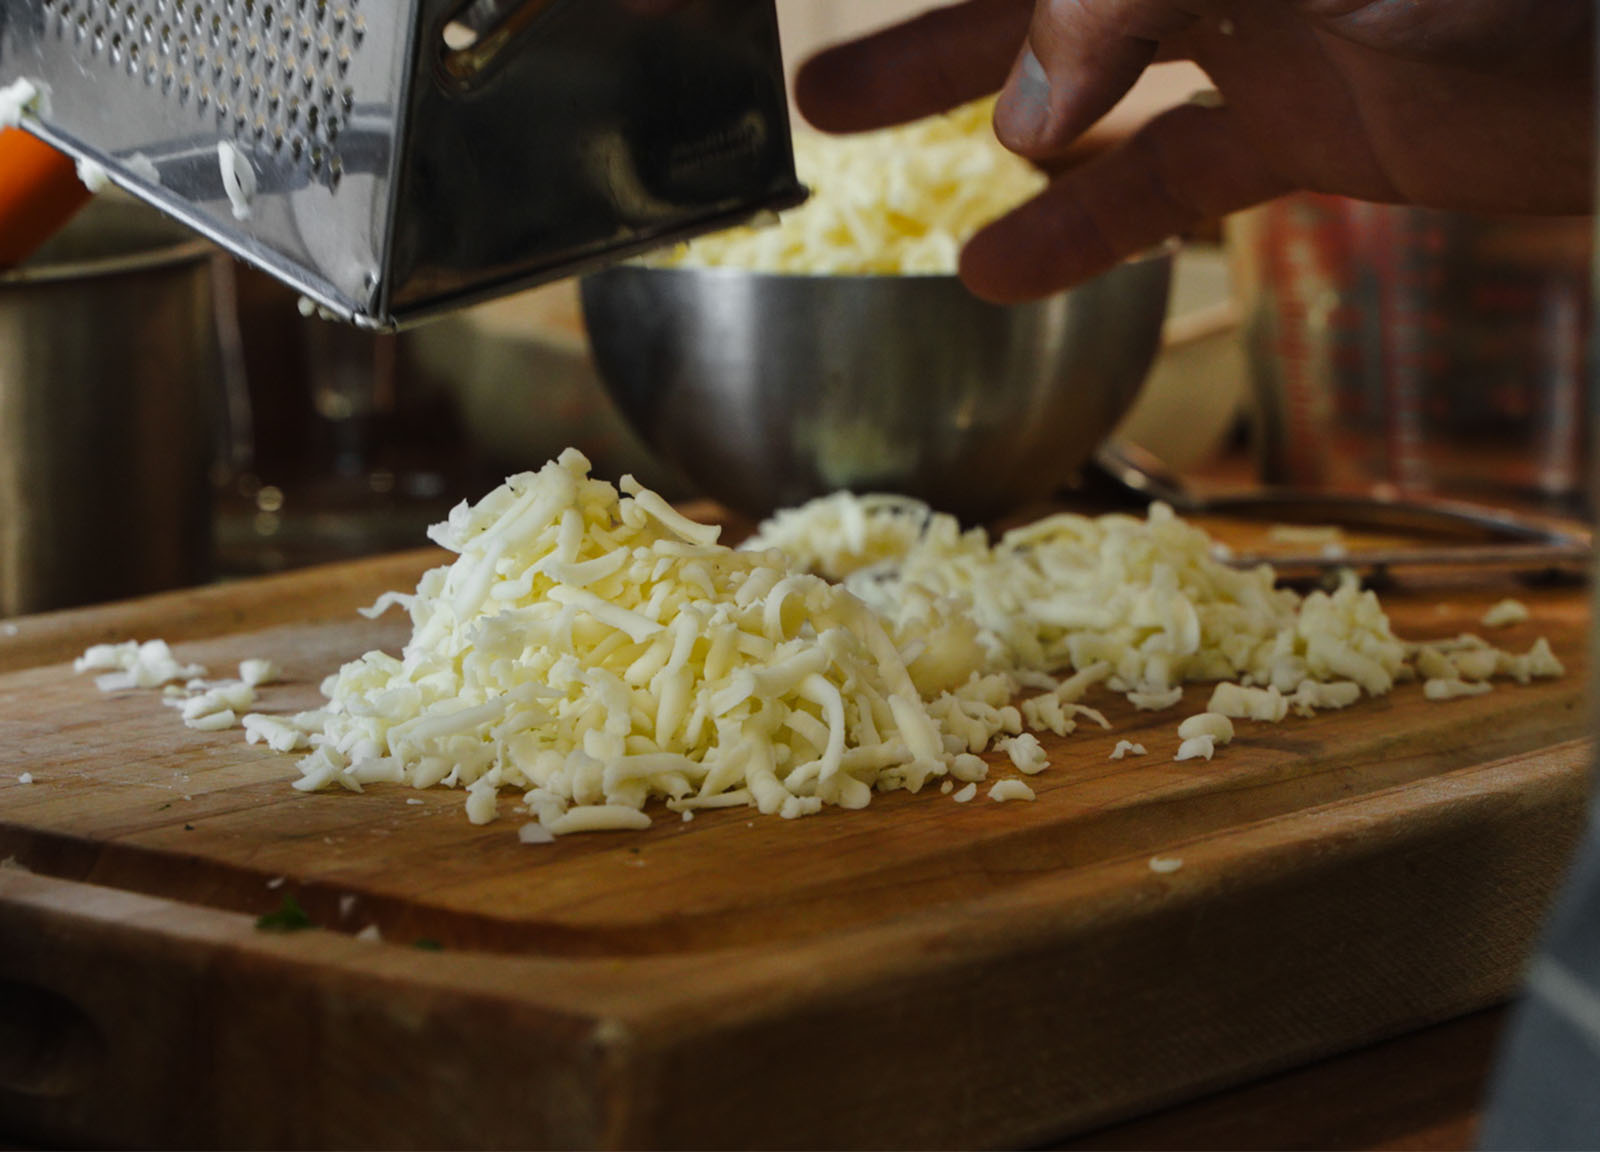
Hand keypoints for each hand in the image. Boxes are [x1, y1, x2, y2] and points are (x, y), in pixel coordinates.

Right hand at [794, 0, 1592, 300]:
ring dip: (960, 100)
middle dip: (920, 21)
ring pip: (1077, 66)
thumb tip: (1024, 116)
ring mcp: (1265, 21)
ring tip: (841, 122)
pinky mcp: (1308, 115)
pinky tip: (988, 271)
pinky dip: (1080, 227)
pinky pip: (1165, 174)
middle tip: (810, 66)